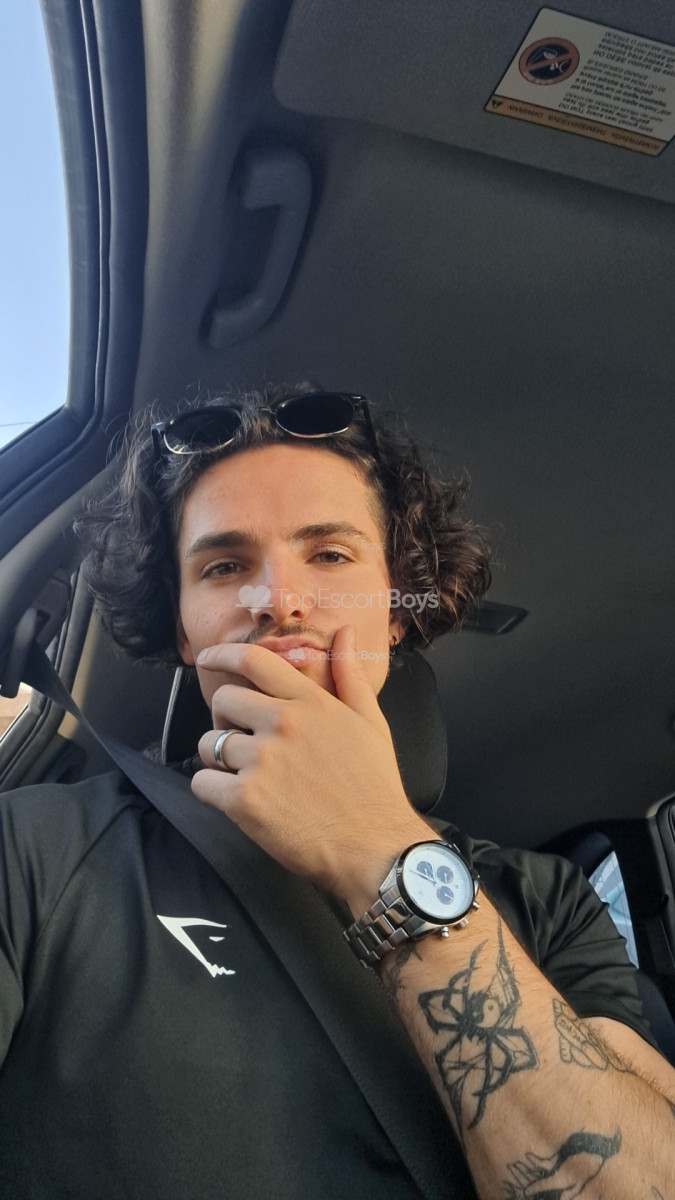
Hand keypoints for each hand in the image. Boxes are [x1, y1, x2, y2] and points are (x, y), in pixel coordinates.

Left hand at [191, 625, 431, 912]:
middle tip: (244, 740)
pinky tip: (239, 800)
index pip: (253, 661)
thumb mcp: (370, 722)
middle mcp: (281, 723)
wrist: (375, 848)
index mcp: (309, 702)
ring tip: (246, 775)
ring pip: (209, 744)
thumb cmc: (374, 786)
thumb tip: (341, 633)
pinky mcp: (244, 800)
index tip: (205, 659)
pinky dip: (213, 791)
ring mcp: (260, 761)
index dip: (221, 655)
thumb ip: (349, 675)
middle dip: (226, 718)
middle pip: (222, 700)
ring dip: (219, 758)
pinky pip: (202, 783)